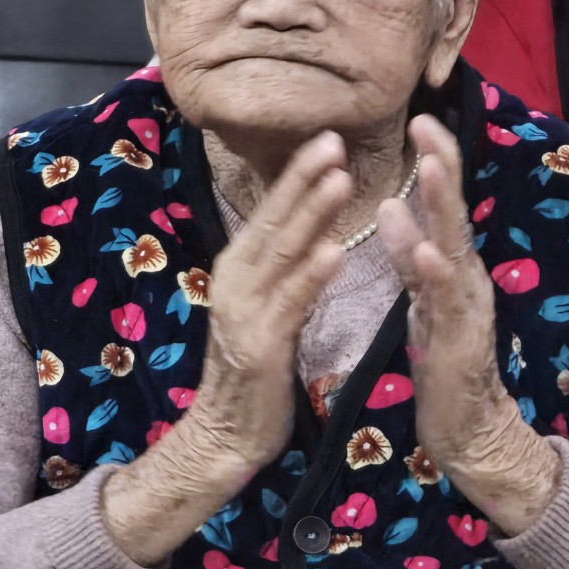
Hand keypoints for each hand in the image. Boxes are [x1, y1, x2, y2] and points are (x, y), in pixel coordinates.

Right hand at [187, 129, 351, 478]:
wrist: (227, 432)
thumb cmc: (256, 371)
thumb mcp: (270, 308)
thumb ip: (286, 270)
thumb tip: (314, 228)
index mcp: (240, 268)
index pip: (272, 212)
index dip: (298, 174)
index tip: (328, 136)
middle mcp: (236, 279)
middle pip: (275, 221)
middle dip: (304, 178)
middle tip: (334, 139)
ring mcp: (244, 310)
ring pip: (283, 253)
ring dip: (312, 214)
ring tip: (341, 179)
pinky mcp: (259, 344)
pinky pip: (291, 303)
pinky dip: (312, 276)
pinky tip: (335, 251)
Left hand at [377, 114, 559, 534]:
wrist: (467, 427)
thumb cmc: (442, 359)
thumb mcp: (420, 297)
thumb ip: (408, 253)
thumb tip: (388, 205)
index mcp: (452, 265)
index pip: (442, 205)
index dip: (435, 161)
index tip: (419, 118)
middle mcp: (466, 277)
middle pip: (454, 213)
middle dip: (442, 166)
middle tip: (426, 123)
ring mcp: (466, 307)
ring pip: (454, 248)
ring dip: (442, 208)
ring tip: (428, 168)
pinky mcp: (460, 341)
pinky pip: (447, 303)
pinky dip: (436, 275)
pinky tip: (427, 252)